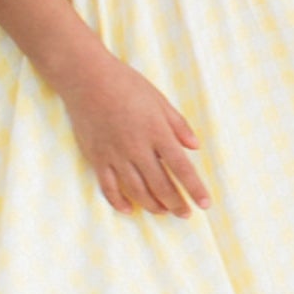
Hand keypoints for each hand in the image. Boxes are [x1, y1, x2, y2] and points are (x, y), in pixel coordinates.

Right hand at [63, 56, 209, 214]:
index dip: (194, 189)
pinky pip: (109, 188)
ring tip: (164, 212)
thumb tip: (194, 146)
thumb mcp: (160, 100)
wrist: (88, 79)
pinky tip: (130, 210)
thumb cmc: (127, 85)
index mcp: (157, 132)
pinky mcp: (97, 158)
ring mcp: (115, 156)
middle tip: (186, 214)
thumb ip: (178, 125)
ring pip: (137, 191)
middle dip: (176, 203)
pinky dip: (119, 202)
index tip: (205, 204)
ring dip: (153, 205)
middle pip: (161, 185)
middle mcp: (137, 148)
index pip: (182, 168)